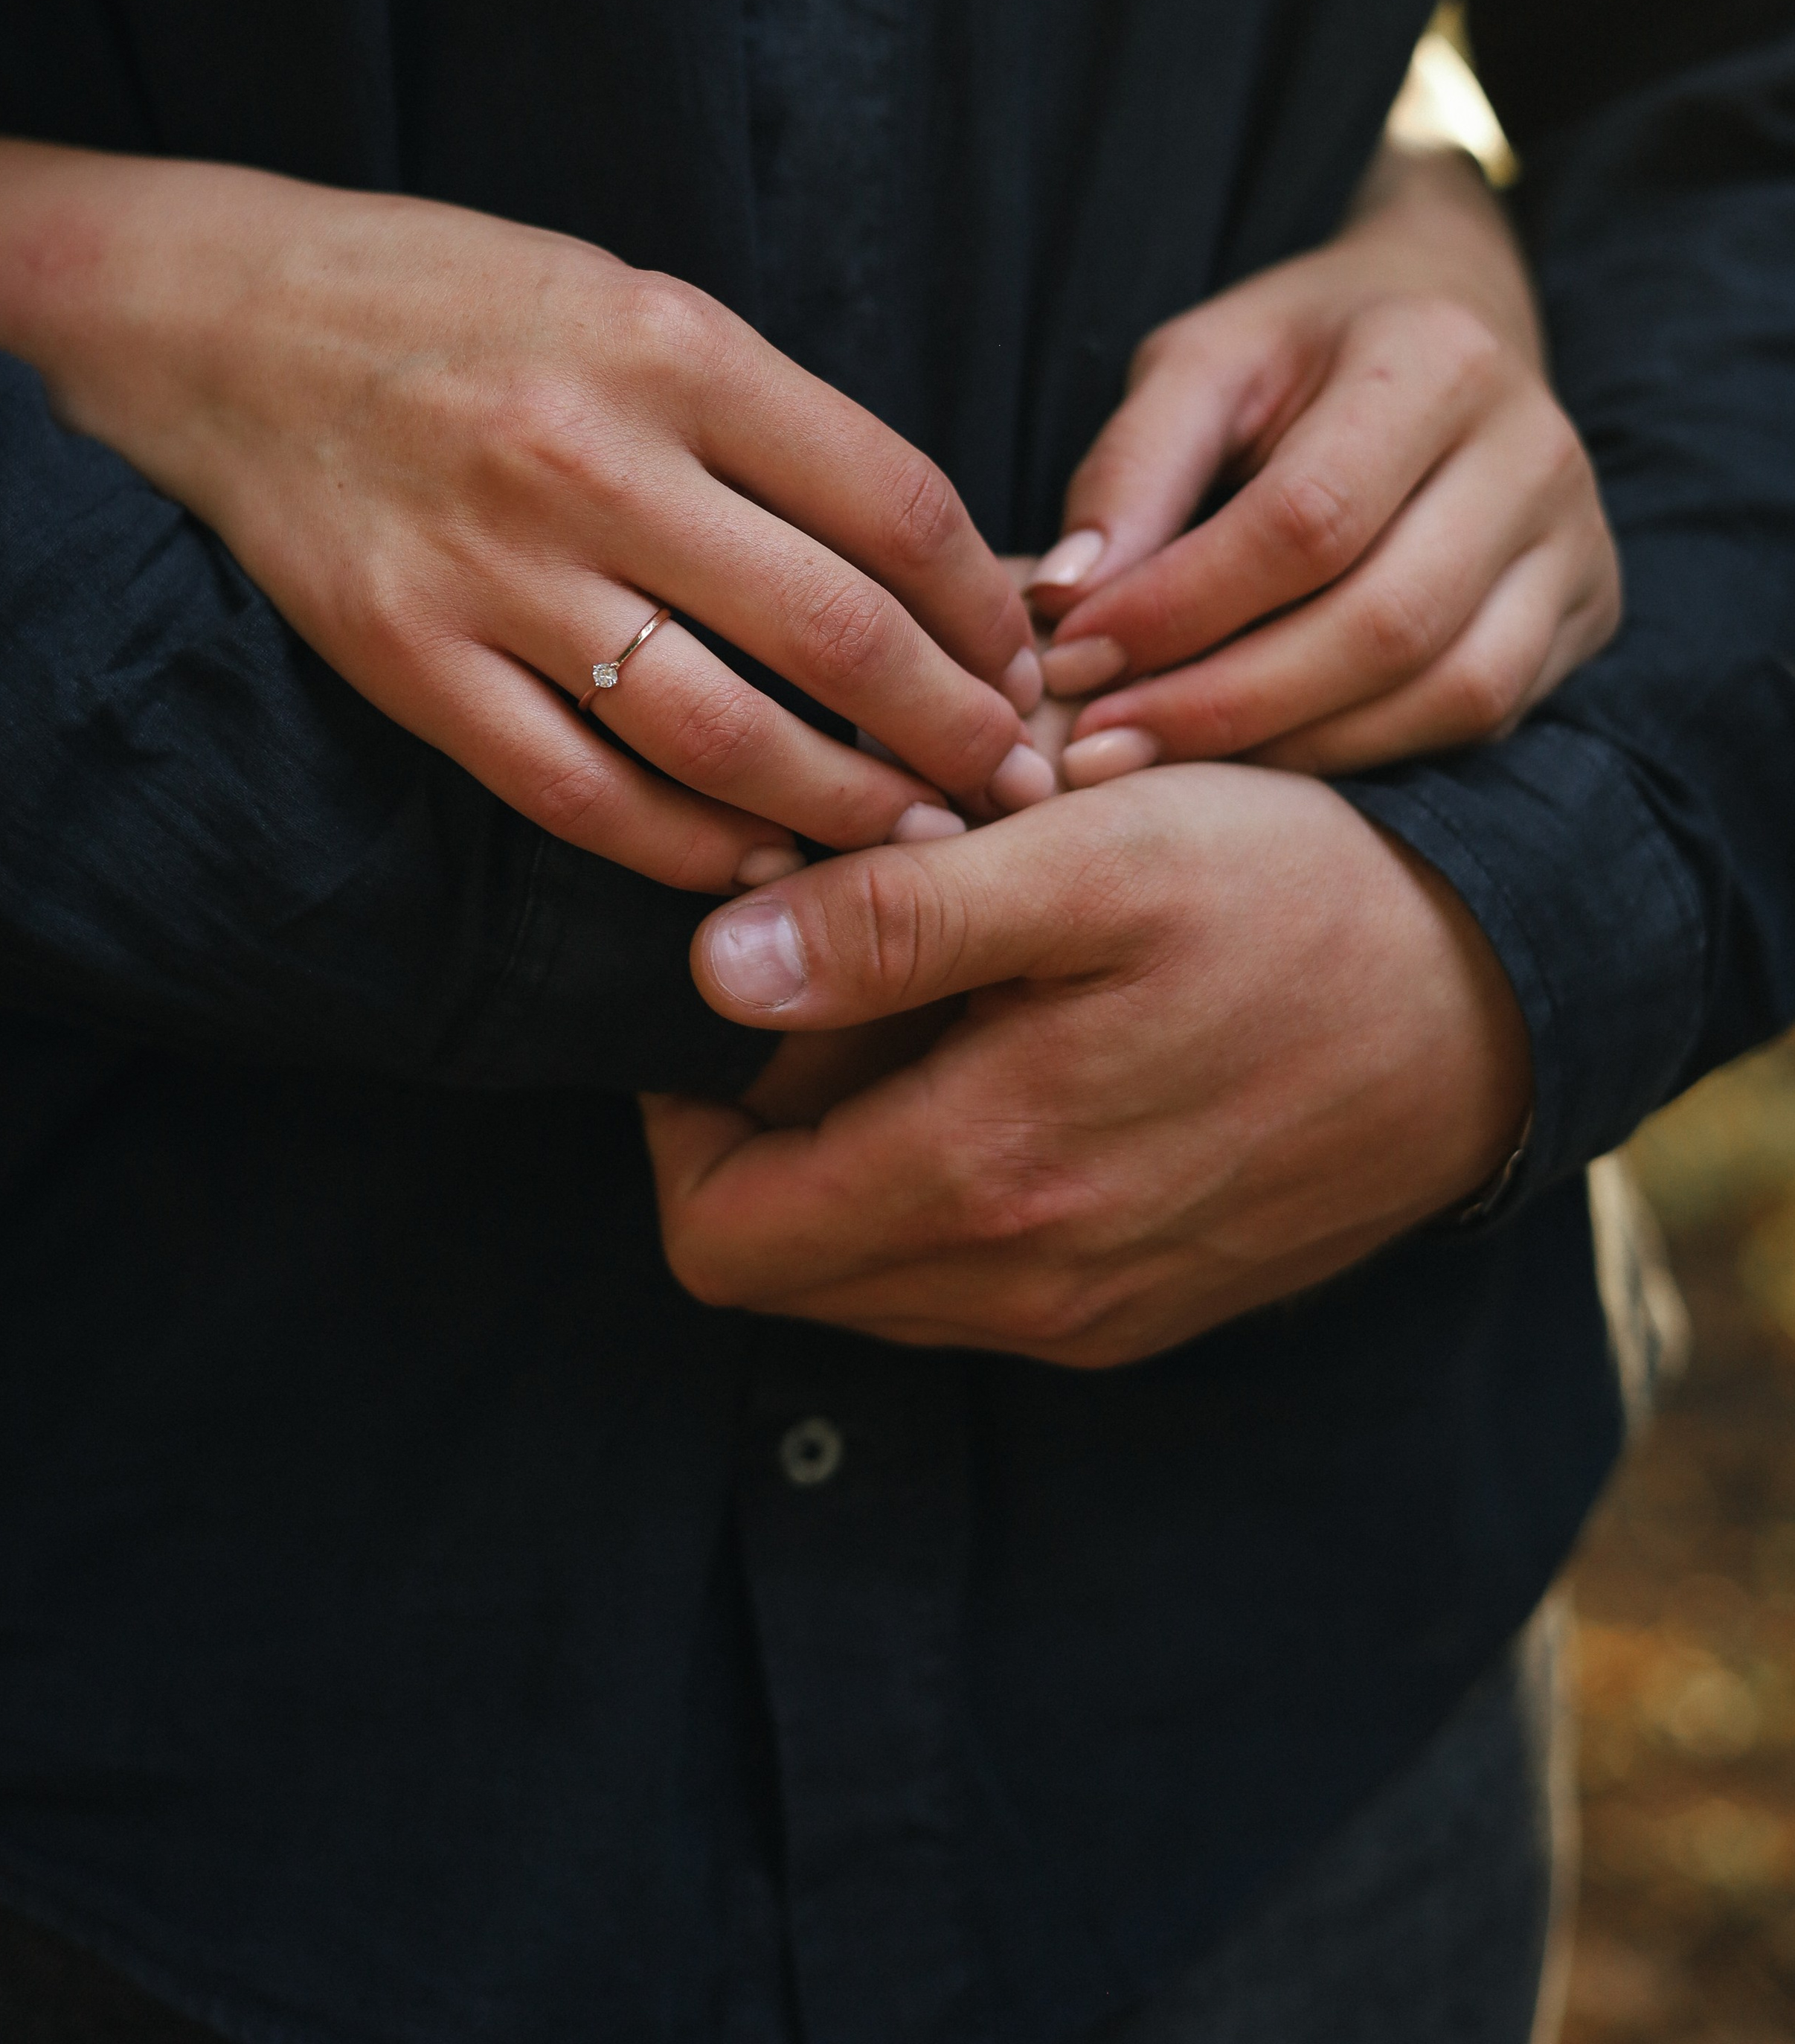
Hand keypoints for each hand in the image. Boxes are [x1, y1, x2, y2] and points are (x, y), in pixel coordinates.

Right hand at [0, 130, 1044, 891]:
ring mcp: (492, 570)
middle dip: (957, 732)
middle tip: (1021, 786)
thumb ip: (773, 425)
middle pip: (835, 633)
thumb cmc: (458, 304)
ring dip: (844, 811)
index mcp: (673, 347)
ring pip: (721, 737)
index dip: (989, 608)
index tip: (1030, 665)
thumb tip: (934, 563)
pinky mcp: (406, 659)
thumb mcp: (635, 306)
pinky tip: (758, 863)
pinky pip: (581, 793)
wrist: (219, 319)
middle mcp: (593, 459)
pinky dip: (689, 849)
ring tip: (918, 845)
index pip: (896, 505)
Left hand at [641, 765, 1531, 1365]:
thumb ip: (895, 921)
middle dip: (759, 1131)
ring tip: (925, 999)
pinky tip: (1009, 1052)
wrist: (1499, 1007)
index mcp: (986, 1180)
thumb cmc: (1295, 899)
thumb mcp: (1092, 861)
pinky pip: (975, 1278)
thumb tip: (710, 968)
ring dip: (853, 1152)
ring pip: (874, 1274)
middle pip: (783, 1263)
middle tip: (825, 976)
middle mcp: (1026, 1288)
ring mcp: (1089, 1313)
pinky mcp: (1145, 1304)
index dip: (675, 1123)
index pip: (718, 1233)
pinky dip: (945, 1181)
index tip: (721, 998)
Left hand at [1029, 148, 1620, 779]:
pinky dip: (1361, 753)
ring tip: (1159, 759)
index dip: (1180, 606)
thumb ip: (1131, 470)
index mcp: (1437, 358)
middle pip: (1384, 622)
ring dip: (1290, 747)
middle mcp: (1535, 451)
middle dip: (1224, 700)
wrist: (1440, 321)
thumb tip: (1063, 601)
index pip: (1308, 519)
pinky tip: (1259, 759)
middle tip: (1099, 742)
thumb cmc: (1297, 351)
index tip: (1070, 656)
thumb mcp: (1200, 363)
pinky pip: (1480, 718)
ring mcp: (1578, 540)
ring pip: (1446, 691)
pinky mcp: (1584, 611)